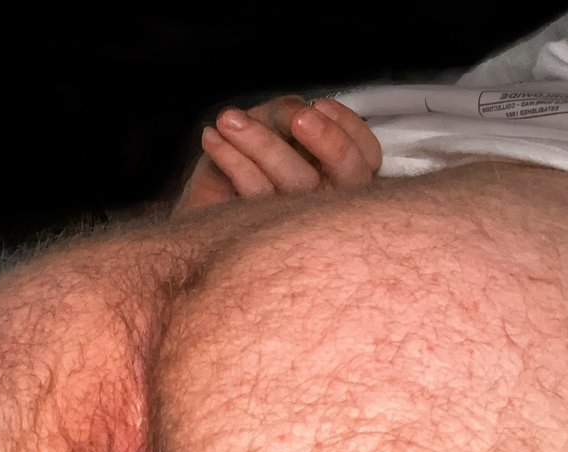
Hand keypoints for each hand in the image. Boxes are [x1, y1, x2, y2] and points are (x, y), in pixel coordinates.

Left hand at [172, 94, 381, 215]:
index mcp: (340, 179)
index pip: (366, 155)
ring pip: (296, 182)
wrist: (201, 210)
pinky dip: (231, 159)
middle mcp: (329, 203)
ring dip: (261, 142)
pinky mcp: (263, 232)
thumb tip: (295, 111)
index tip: (318, 103)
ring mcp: (300, 221)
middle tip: (298, 117)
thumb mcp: (269, 130)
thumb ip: (288, 117)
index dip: (349, 127)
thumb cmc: (243, 165)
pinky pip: (256, 193)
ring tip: (227, 119)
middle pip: (348, 173)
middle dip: (329, 140)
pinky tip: (211, 138)